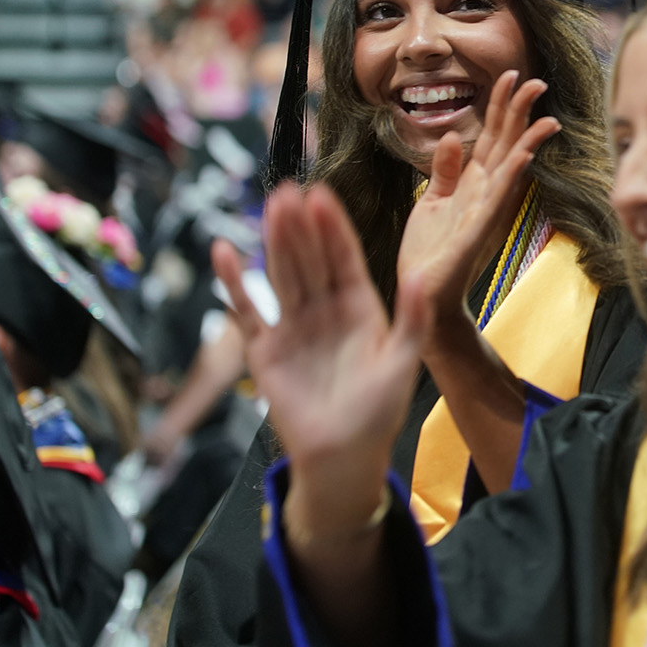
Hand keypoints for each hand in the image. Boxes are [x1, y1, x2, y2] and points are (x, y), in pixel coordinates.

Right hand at [213, 183, 426, 526]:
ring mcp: (294, 327)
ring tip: (268, 207)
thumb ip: (412, 318)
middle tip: (290, 189)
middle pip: (310, 259)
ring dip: (274, 242)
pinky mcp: (266, 351)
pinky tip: (224, 251)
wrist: (343, 457)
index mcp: (361, 308)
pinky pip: (248, 311)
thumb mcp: (403, 361)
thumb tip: (422, 276)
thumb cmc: (378, 413)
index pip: (344, 258)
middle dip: (301, 226)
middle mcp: (326, 311)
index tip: (323, 195)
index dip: (333, 229)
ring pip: (282, 274)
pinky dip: (234, 283)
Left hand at [398, 70, 560, 324]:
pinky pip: (498, 198)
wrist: (422, 294)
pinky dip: (512, 175)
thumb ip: (445, 170)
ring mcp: (486, 211)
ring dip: (528, 140)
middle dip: (521, 112)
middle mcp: (487, 193)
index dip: (502, 106)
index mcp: (475, 184)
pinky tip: (523, 154)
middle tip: (535, 80)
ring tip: (545, 114)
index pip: (494, 136)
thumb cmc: (429, 252)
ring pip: (511, 167)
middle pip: (507, 143)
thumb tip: (455, 134)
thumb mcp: (431, 202)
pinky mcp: (478, 230)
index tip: (511, 75)